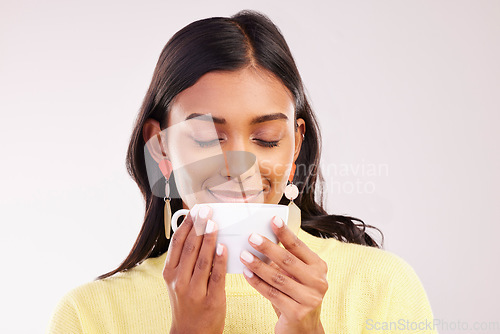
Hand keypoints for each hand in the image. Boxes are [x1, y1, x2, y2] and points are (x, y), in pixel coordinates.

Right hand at [163, 206, 227, 333]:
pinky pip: (217, 276)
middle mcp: (179, 281)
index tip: (195, 210)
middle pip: (190, 248)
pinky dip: (220, 260)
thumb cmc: (186, 303)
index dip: (186, 225)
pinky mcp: (211, 300)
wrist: (190, 333)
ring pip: (202, 260)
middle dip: (199, 226)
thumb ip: (184, 259)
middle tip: (207, 211)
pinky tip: (223, 247)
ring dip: (209, 239)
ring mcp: (194, 291)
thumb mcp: (177, 281)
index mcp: (169, 273)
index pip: (177, 243)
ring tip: (215, 223)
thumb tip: (195, 231)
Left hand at [240, 216, 327, 333]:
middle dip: (267, 247)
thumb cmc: (296, 296)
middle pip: (288, 260)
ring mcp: (310, 298)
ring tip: (244, 255)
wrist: (303, 330)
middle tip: (251, 237)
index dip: (285, 233)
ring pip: (278, 278)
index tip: (272, 220)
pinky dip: (257, 283)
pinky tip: (246, 274)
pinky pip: (272, 294)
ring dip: (258, 265)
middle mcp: (318, 281)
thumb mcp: (296, 276)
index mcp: (319, 267)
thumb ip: (286, 260)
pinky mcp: (297, 312)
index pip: (299, 247)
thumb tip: (263, 239)